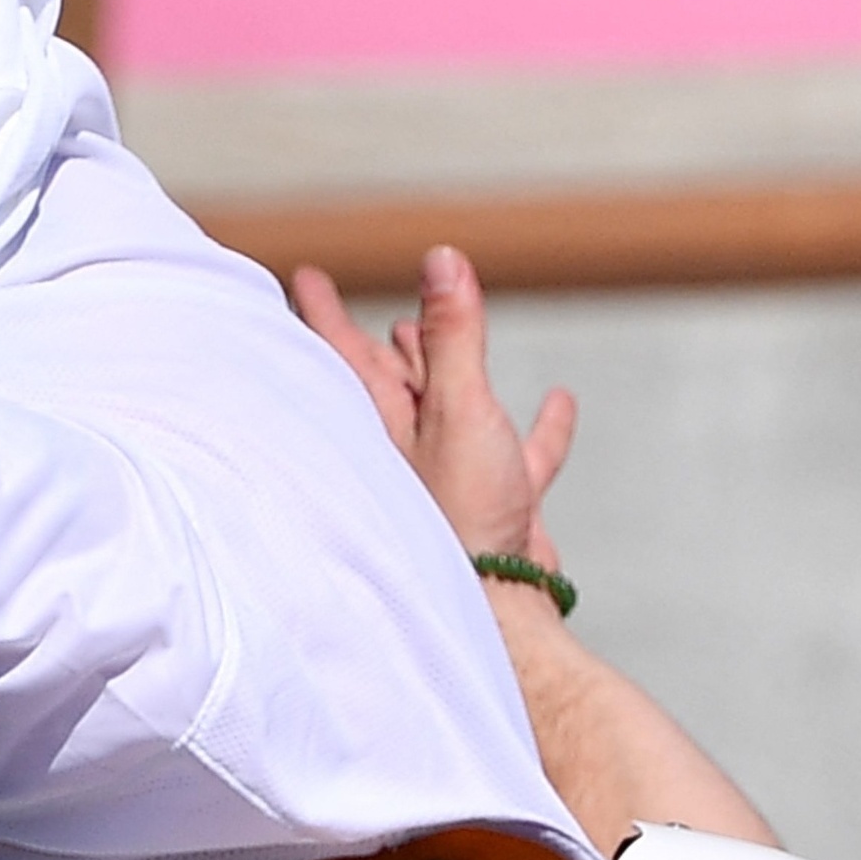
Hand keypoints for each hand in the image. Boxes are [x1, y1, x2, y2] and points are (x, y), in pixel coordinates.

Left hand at [288, 245, 574, 568]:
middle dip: (381, 342)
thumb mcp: (457, 407)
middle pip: (390, 377)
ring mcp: (452, 474)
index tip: (301, 275)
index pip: (343, 350)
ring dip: (449, 371)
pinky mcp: (497, 500)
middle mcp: (407, 445)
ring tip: (434, 336)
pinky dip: (541, 427)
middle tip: (356, 311)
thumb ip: (453, 336)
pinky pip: (521, 453)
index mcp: (381, 420)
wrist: (498, 602)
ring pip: (448, 409)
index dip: (324, 309)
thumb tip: (441, 257)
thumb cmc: (460, 511)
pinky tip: (560, 401)